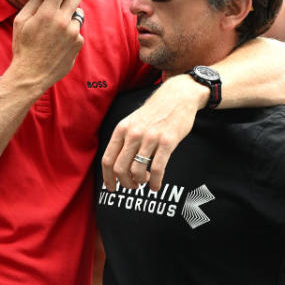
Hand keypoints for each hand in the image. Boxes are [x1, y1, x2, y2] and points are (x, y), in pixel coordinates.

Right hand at [9, 0, 83, 94]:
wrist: (32, 74)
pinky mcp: (78, 44)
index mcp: (47, 13)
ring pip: (78, 14)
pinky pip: (78, 31)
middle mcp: (63, 21)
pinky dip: (71, 33)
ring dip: (70, 17)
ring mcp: (73, 33)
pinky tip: (59, 42)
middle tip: (60, 5)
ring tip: (58, 27)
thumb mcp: (20, 22)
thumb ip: (33, 3)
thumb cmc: (23, 47)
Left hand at [100, 75, 205, 190]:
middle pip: (120, 169)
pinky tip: (156, 186)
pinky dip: (155, 182)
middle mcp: (133, 134)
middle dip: (125, 183)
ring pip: (137, 171)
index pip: (107, 160)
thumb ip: (124, 140)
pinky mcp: (167, 142)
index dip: (108, 178)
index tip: (112, 188)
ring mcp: (150, 138)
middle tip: (133, 186)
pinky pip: (157, 169)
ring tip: (145, 181)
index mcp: (122, 129)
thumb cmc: (154, 113)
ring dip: (140, 182)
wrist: (177, 96)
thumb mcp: (133, 122)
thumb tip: (117, 166)